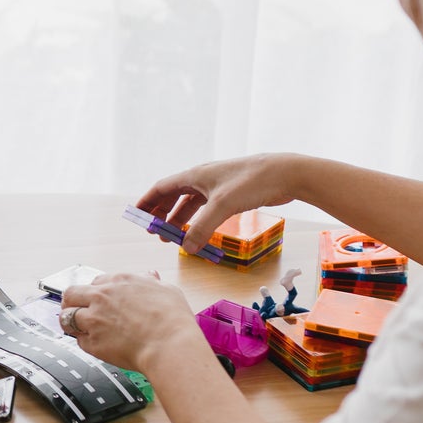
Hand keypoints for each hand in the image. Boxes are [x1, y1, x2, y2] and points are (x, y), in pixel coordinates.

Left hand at [59, 271, 199, 373]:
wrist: (169, 345)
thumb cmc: (173, 320)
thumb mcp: (167, 290)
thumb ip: (152, 282)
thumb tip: (150, 276)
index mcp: (119, 281)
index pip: (95, 282)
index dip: (96, 292)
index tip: (97, 300)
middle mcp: (102, 297)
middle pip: (71, 294)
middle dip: (71, 302)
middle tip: (76, 310)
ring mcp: (94, 319)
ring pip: (66, 317)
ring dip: (70, 322)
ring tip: (77, 328)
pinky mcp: (92, 342)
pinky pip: (78, 340)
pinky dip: (84, 342)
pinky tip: (95, 344)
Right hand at [136, 153, 297, 255]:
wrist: (286, 174)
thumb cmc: (253, 182)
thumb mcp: (223, 206)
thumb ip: (203, 228)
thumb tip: (187, 248)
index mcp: (195, 175)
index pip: (162, 188)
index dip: (147, 202)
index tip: (136, 215)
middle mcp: (203, 178)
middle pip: (173, 195)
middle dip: (161, 213)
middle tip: (155, 232)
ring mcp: (217, 186)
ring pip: (190, 203)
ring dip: (179, 219)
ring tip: (173, 236)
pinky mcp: (231, 194)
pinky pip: (206, 208)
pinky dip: (198, 220)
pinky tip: (199, 231)